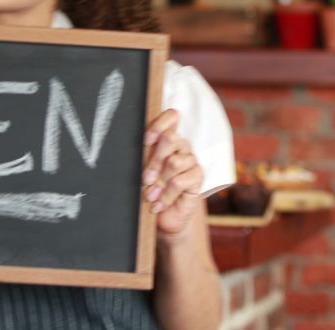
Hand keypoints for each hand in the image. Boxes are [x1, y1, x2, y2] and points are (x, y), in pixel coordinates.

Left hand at [142, 109, 203, 237]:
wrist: (162, 218)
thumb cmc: (149, 191)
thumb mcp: (142, 172)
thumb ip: (142, 157)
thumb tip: (137, 146)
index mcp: (166, 139)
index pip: (171, 117)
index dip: (159, 125)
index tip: (146, 141)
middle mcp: (181, 146)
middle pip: (170, 138)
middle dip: (154, 161)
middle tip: (145, 179)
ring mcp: (191, 160)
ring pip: (175, 162)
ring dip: (159, 182)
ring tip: (150, 196)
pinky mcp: (197, 177)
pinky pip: (180, 181)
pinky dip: (166, 196)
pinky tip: (159, 204)